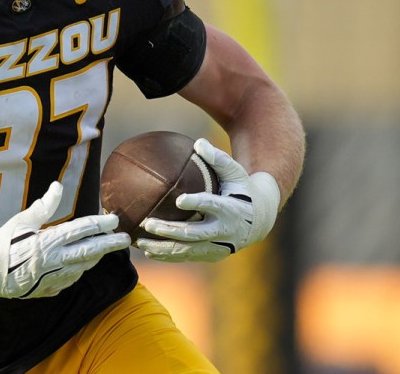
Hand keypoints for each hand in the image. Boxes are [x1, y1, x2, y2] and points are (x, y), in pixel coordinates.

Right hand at [0, 181, 129, 298]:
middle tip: (125, 239)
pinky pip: (71, 279)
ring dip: (97, 257)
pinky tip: (85, 264)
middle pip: (89, 251)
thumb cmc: (2, 242)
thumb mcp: (21, 220)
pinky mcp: (47, 289)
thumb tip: (58, 187)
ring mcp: (52, 277)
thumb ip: (44, 206)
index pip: (81, 230)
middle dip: (110, 244)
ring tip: (108, 248)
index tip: (114, 219)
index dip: (100, 223)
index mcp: (47, 241)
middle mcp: (53, 260)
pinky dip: (81, 270)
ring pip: (83, 267)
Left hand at [136, 138, 279, 262]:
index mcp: (231, 208)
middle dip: (170, 230)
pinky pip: (187, 257)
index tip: (179, 200)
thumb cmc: (242, 190)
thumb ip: (218, 159)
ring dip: (163, 247)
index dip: (197, 203)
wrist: (259, 220)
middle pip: (195, 234)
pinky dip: (168, 256)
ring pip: (188, 250)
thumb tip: (199, 142)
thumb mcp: (236, 173)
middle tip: (148, 223)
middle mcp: (224, 230)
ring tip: (141, 241)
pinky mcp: (212, 255)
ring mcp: (218, 246)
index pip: (213, 205)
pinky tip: (148, 252)